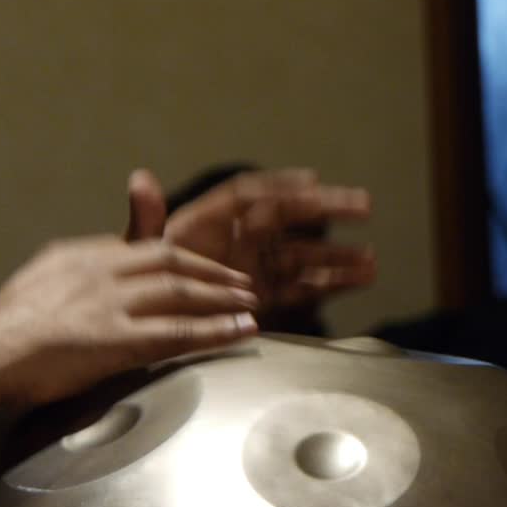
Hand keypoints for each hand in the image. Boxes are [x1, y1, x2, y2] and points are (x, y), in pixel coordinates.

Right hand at [0, 234, 257, 449]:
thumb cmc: (0, 332)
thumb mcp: (39, 281)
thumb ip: (71, 274)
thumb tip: (86, 277)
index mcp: (81, 254)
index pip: (140, 249)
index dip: (178, 257)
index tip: (200, 267)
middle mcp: (101, 269)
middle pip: (170, 260)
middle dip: (211, 269)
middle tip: (240, 280)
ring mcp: (111, 303)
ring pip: (180, 290)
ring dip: (222, 295)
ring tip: (250, 301)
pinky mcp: (116, 339)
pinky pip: (177, 331)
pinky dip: (216, 329)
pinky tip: (242, 329)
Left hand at [126, 168, 376, 317]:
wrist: (138, 326)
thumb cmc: (134, 286)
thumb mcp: (138, 253)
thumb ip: (144, 221)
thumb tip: (139, 179)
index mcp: (207, 222)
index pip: (248, 194)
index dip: (280, 184)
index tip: (313, 180)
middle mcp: (236, 240)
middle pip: (286, 217)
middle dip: (325, 211)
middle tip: (364, 204)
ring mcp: (253, 269)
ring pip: (302, 255)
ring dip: (336, 256)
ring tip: (371, 259)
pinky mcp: (262, 298)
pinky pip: (301, 286)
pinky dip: (331, 283)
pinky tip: (362, 278)